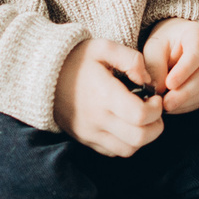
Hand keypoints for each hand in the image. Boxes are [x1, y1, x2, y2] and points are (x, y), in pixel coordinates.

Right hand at [52, 38, 166, 156]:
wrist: (42, 76)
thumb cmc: (76, 59)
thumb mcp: (103, 47)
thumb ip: (131, 59)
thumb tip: (147, 80)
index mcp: (103, 95)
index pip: (140, 115)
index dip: (156, 109)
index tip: (154, 97)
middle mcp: (96, 119)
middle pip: (139, 137)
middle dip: (156, 125)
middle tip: (153, 110)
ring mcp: (89, 133)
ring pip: (128, 149)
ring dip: (143, 137)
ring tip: (141, 118)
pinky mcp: (85, 140)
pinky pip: (113, 151)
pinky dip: (127, 143)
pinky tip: (126, 124)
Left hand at [139, 18, 198, 113]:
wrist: (179, 41)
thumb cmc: (167, 42)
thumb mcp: (155, 46)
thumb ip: (155, 65)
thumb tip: (157, 89)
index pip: (197, 53)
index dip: (184, 70)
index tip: (169, 84)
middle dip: (184, 92)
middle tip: (165, 103)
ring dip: (185, 101)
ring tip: (166, 106)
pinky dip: (188, 105)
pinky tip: (174, 107)